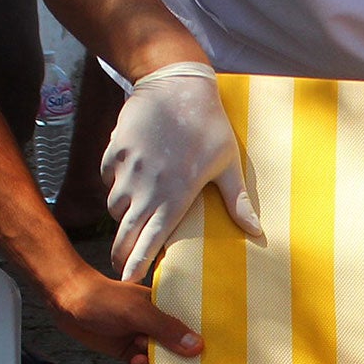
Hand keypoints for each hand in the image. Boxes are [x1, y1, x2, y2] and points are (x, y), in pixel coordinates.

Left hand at [45, 267, 200, 363]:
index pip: (187, 339)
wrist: (66, 298)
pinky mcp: (124, 352)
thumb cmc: (101, 298)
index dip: (186, 357)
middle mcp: (156, 330)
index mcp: (165, 314)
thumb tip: (198, 346)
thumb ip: (165, 329)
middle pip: (170, 361)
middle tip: (136, 362)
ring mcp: (140, 343)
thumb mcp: (136, 313)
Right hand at [102, 62, 264, 281]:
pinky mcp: (114, 150)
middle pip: (125, 231)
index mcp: (175, 195)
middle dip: (121, 253)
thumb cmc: (208, 124)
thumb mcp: (228, 163)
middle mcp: (147, 187)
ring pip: (114, 206)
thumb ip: (237, 200)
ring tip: (134, 216)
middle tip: (121, 266)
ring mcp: (127, 169)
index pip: (152, 240)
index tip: (129, 280)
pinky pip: (107, 178)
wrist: (175, 82)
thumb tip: (256, 231)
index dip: (138, 263)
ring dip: (122, 214)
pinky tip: (128, 180)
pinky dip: (113, 183)